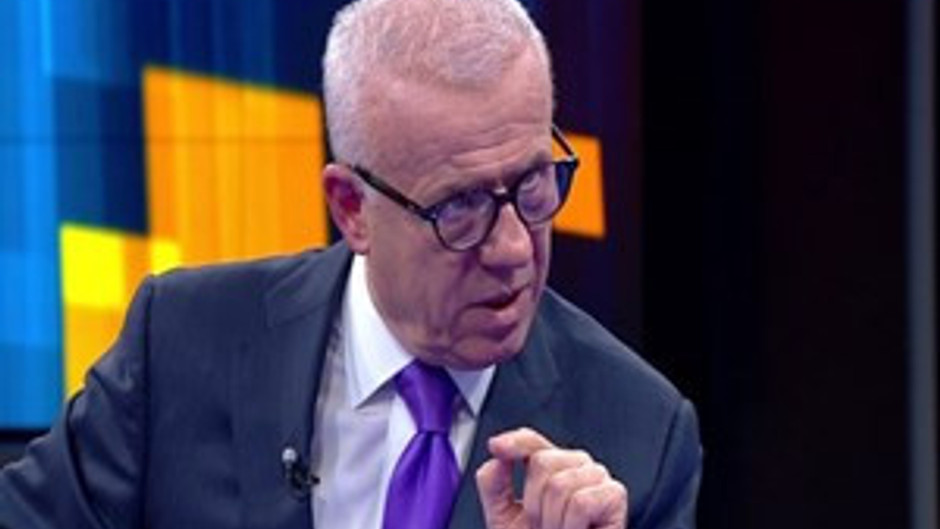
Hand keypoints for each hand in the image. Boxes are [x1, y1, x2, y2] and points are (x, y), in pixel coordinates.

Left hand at [475, 427, 627, 528]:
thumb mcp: (504, 516)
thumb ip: (494, 486)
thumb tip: (495, 460)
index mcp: (550, 465)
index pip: (531, 442)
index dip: (514, 443)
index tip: (496, 447)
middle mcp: (575, 464)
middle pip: (542, 462)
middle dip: (534, 504)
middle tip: (543, 527)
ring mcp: (597, 477)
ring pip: (560, 484)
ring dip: (552, 521)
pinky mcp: (615, 494)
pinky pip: (581, 502)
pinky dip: (571, 527)